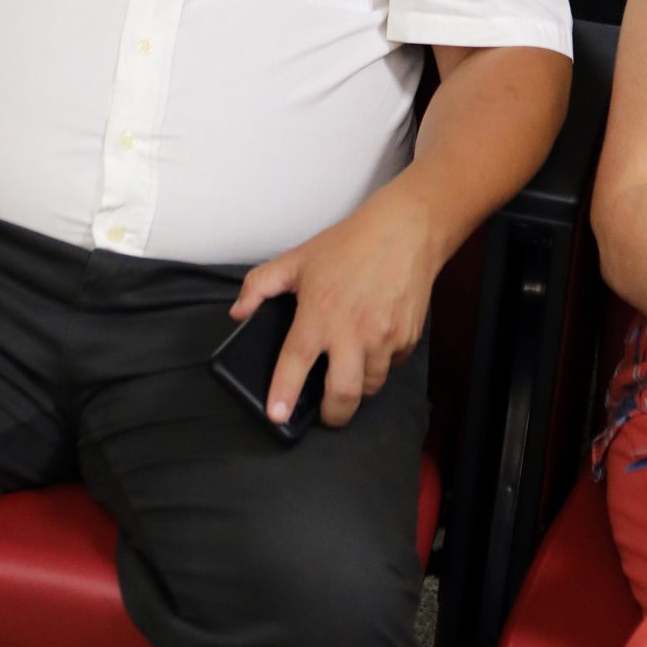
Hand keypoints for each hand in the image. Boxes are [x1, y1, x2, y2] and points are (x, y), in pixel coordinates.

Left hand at [230, 185, 441, 430]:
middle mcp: (352, 331)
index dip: (284, 392)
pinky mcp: (407, 338)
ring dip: (358, 387)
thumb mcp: (297, 259)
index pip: (295, 361)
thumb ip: (260, 285)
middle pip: (342, 395)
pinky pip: (392, 365)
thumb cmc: (349, 244)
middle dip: (332, 414)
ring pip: (370, 386)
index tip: (277, 415)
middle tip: (327, 412)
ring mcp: (383, 337)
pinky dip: (382, 363)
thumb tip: (238, 313)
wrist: (405, 231)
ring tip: (350, 372)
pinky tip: (374, 344)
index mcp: (320, 312)